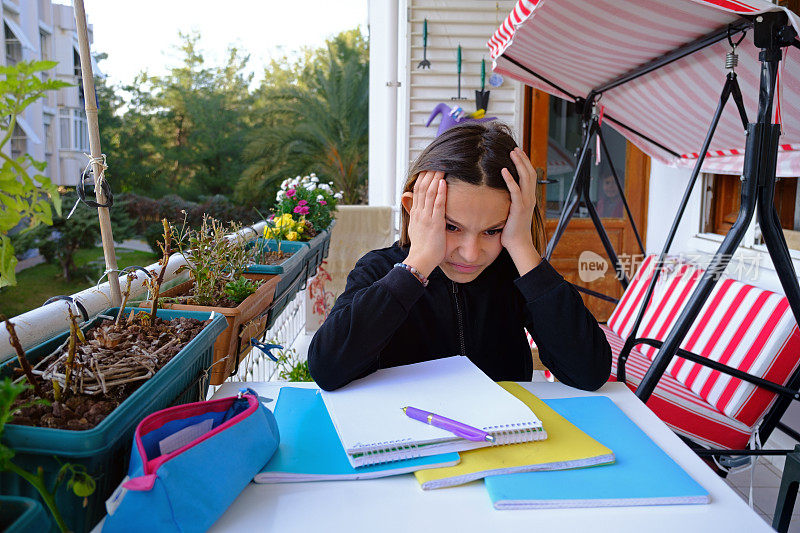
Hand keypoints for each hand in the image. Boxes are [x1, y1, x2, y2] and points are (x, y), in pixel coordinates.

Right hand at [404, 171, 446, 276]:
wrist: (420, 259)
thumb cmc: (422, 247)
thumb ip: (415, 215)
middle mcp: (419, 212)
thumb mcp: (415, 228)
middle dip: (429, 173)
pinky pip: (438, 204)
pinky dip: (441, 192)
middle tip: (437, 161)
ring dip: (435, 178)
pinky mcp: (435, 222)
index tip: (429, 167)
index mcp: (415, 213)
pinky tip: (444, 182)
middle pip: (422, 187)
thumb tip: (410, 203)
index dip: (423, 177)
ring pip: (429, 193)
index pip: (417, 190)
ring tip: (442, 167)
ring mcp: (426, 217)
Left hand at [501, 148, 541, 274]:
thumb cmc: (512, 229)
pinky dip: (510, 179)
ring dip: (519, 164)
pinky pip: (515, 191)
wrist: (518, 244)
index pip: (530, 175)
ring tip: (512, 152)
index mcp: (529, 197)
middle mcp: (530, 197)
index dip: (525, 162)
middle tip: (515, 147)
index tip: (518, 152)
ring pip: (526, 178)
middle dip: (523, 158)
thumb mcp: (513, 211)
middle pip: (530, 172)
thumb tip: (502, 192)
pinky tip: (503, 170)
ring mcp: (526, 202)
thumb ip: (511, 200)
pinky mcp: (519, 208)